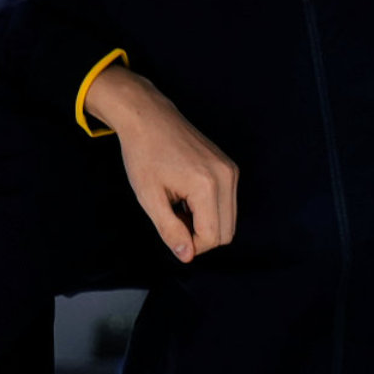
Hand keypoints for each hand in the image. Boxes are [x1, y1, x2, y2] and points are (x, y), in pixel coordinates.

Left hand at [84, 63, 236, 259]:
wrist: (148, 117)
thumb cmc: (143, 154)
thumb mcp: (149, 197)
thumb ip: (170, 230)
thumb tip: (187, 256)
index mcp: (207, 185)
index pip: (211, 237)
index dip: (190, 244)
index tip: (169, 229)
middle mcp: (226, 176)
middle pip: (226, 233)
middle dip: (200, 236)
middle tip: (172, 218)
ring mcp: (230, 170)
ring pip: (228, 221)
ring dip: (204, 223)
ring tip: (177, 205)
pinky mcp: (228, 167)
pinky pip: (226, 204)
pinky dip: (208, 209)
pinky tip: (185, 196)